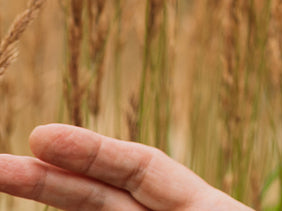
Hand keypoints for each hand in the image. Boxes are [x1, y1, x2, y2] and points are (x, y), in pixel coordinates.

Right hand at [0, 124, 249, 209]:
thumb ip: (179, 194)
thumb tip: (103, 158)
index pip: (139, 168)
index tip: (40, 136)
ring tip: (6, 178)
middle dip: (47, 180)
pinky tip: (52, 191)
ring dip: (52, 198)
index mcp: (203, 206)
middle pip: (101, 198)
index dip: (91, 150)